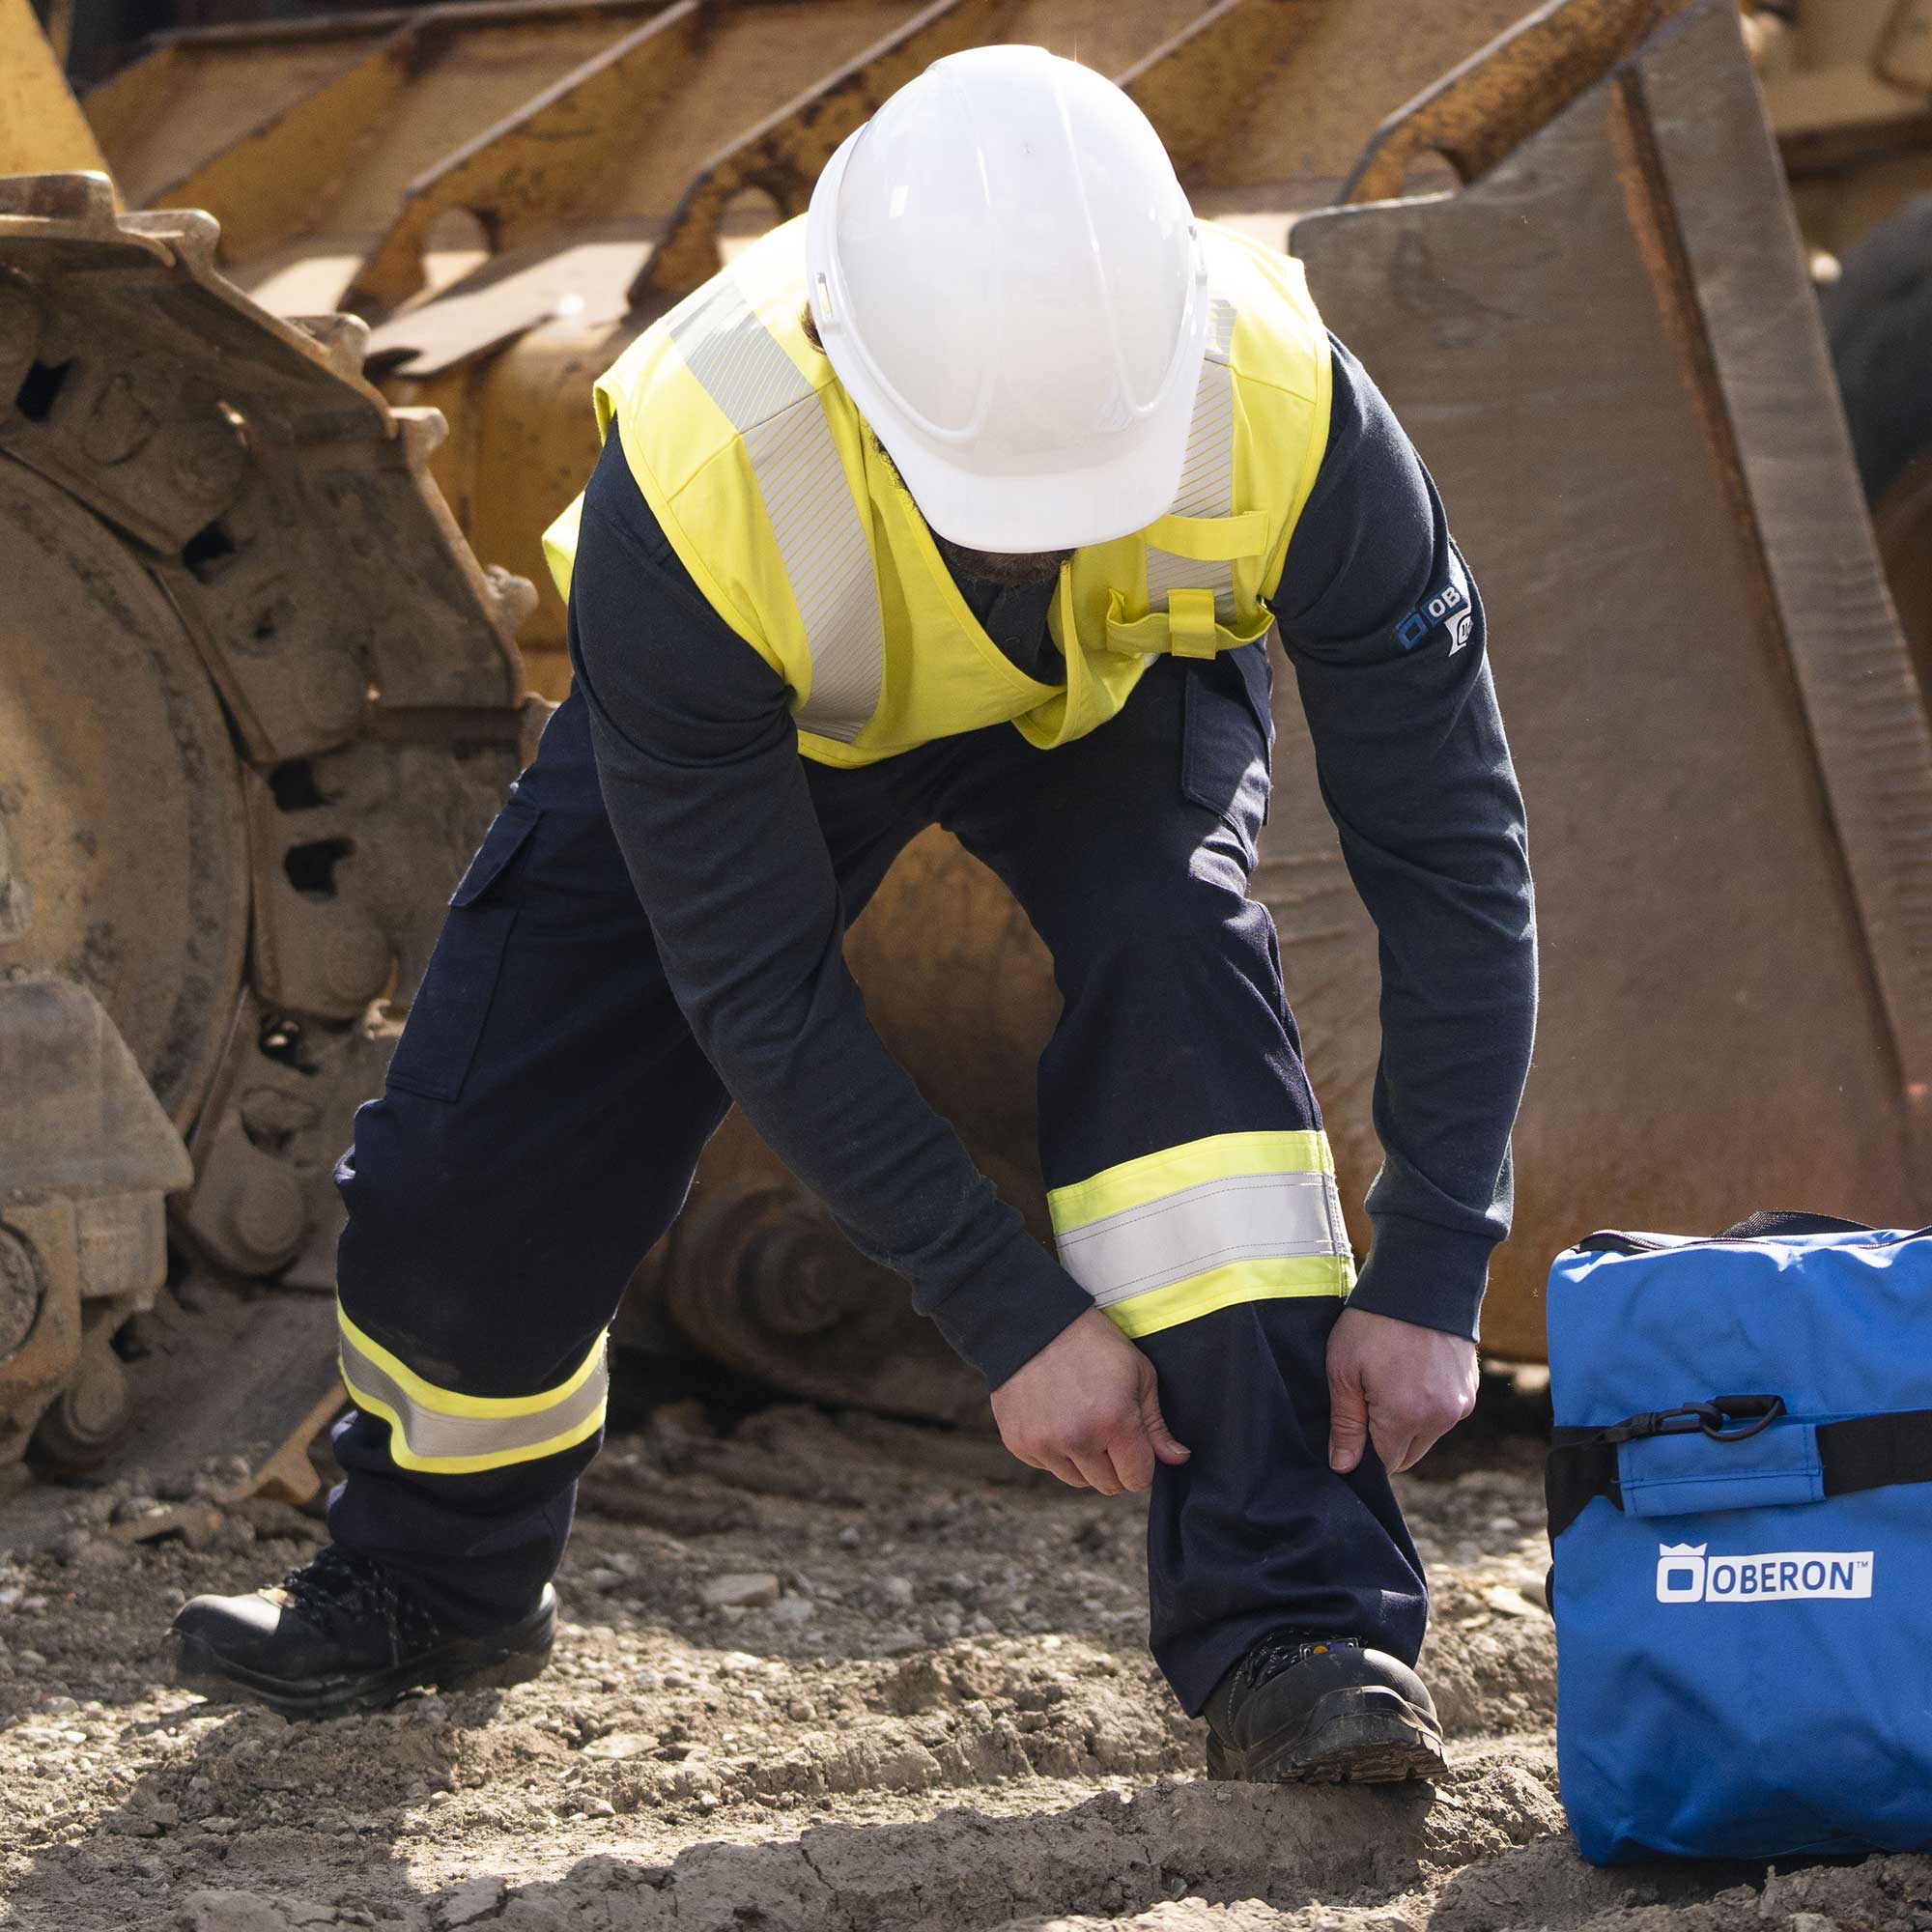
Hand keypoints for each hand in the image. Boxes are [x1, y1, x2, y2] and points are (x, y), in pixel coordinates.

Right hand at [990, 1309, 1191, 1494]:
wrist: (1033, 1323)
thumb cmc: (1093, 1343)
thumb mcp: (1138, 1372)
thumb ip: (1155, 1424)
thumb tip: (1177, 1459)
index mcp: (1114, 1421)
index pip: (1137, 1479)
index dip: (1141, 1466)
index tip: (1135, 1447)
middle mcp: (1078, 1439)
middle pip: (1107, 1485)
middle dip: (1114, 1466)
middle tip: (1107, 1431)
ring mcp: (1044, 1443)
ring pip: (1075, 1480)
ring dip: (1084, 1462)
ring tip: (1080, 1422)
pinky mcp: (1018, 1443)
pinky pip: (1046, 1466)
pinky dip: (1055, 1452)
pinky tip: (1055, 1418)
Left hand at [1326, 1306, 1476, 1475]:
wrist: (1420, 1280)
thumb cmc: (1373, 1323)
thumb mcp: (1343, 1370)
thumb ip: (1345, 1424)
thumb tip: (1343, 1466)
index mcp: (1406, 1416)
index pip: (1385, 1462)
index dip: (1365, 1451)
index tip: (1352, 1428)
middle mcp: (1440, 1418)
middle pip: (1408, 1453)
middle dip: (1386, 1439)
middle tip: (1367, 1400)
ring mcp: (1460, 1404)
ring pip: (1428, 1434)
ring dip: (1409, 1422)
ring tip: (1390, 1380)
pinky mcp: (1470, 1389)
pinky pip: (1444, 1413)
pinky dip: (1427, 1405)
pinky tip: (1411, 1373)